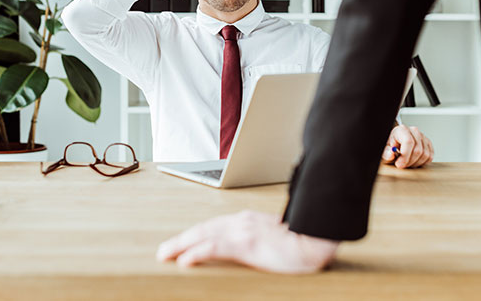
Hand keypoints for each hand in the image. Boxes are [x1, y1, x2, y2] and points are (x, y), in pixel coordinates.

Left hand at [157, 210, 338, 272]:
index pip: (214, 227)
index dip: (195, 235)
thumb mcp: (275, 239)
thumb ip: (259, 241)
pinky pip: (215, 248)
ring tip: (165, 254)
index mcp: (248, 221)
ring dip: (181, 245)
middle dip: (181, 239)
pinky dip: (197, 252)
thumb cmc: (302, 242)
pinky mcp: (246, 244)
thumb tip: (252, 250)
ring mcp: (243, 231)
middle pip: (203, 229)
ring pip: (203, 236)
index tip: (181, 244)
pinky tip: (184, 260)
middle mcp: (242, 222)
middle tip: (164, 250)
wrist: (317, 240)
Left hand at [381, 125, 433, 167]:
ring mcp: (423, 137)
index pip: (408, 141)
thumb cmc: (390, 146)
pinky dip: (422, 163)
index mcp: (402, 130)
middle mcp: (414, 131)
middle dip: (409, 162)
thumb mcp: (384, 150)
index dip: (405, 155)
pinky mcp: (428, 144)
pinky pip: (430, 156)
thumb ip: (386, 152)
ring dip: (415, 163)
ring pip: (425, 154)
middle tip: (401, 166)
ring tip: (407, 163)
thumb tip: (391, 154)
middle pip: (418, 150)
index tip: (399, 165)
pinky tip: (413, 162)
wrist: (395, 143)